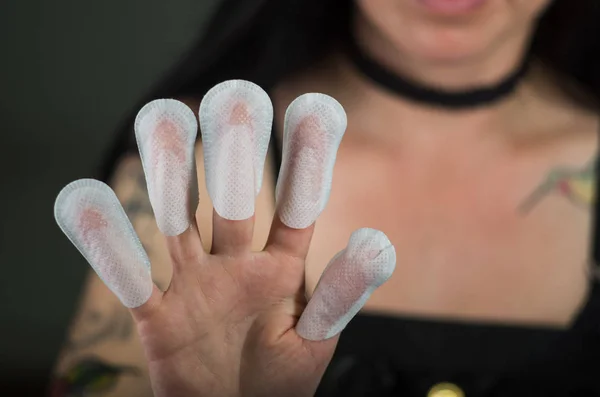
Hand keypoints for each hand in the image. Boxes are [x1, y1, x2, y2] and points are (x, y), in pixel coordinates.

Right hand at [54, 80, 395, 396]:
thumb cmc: (278, 381)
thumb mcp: (316, 338)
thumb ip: (339, 293)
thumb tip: (378, 243)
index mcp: (279, 269)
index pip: (296, 208)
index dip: (304, 162)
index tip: (312, 110)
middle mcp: (234, 265)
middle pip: (231, 204)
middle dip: (233, 155)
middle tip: (234, 97)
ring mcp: (193, 285)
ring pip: (177, 222)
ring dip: (168, 177)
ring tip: (162, 119)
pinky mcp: (156, 314)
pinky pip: (129, 277)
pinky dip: (108, 245)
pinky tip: (86, 200)